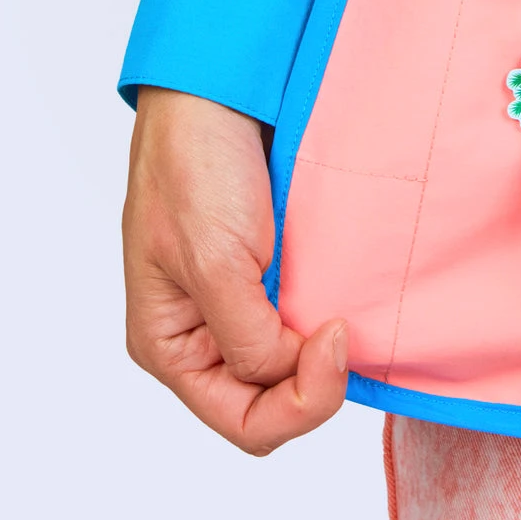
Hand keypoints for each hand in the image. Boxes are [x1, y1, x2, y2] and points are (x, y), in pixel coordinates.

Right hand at [123, 87, 347, 454]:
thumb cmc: (197, 167)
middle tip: (346, 322)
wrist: (218, 96)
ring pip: (297, 365)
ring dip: (326, 346)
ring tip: (345, 302)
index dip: (300, 401)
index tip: (333, 335)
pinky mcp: (275, 274)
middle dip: (317, 378)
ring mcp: (244, 306)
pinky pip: (308, 318)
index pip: (247, 423)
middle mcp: (207, 337)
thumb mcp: (214, 262)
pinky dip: (333, 312)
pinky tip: (348, 289)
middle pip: (275, 402)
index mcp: (173, 347)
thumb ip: (247, 337)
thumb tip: (294, 372)